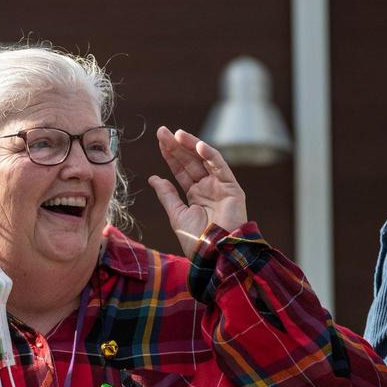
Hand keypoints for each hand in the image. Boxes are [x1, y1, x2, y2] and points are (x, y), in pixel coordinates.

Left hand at [149, 126, 247, 257]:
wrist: (215, 255)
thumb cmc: (197, 240)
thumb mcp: (177, 215)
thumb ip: (167, 195)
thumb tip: (153, 178)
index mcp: (196, 195)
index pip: (181, 170)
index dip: (170, 155)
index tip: (159, 140)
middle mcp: (209, 188)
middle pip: (191, 161)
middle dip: (177, 146)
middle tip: (162, 131)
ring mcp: (221, 187)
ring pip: (205, 160)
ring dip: (191, 145)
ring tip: (177, 134)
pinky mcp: (232, 188)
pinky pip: (221, 167)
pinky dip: (210, 155)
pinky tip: (198, 145)